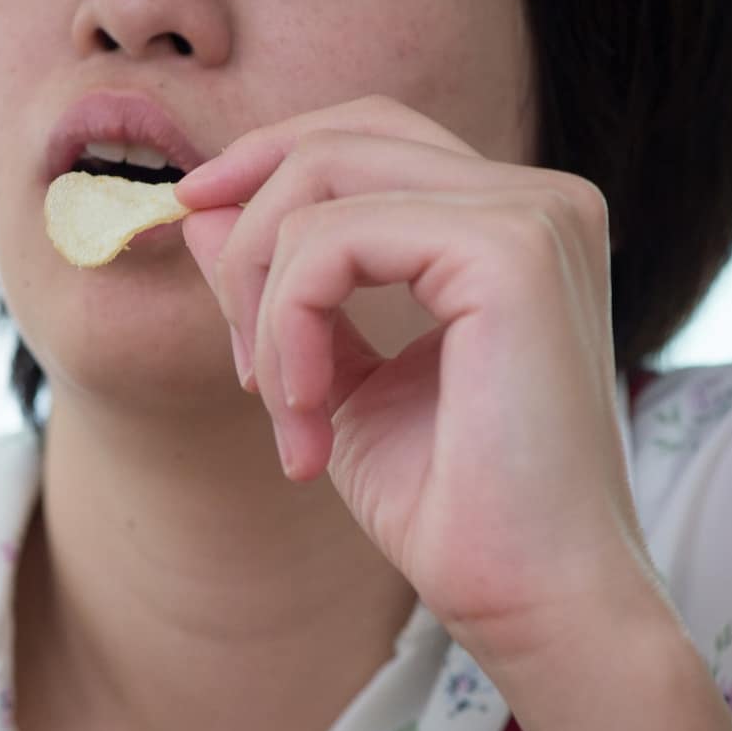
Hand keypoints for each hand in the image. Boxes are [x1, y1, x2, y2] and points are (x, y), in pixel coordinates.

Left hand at [175, 95, 659, 663]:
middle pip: (342, 133)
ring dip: (264, 297)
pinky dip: (288, 321)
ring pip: (322, 180)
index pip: (367, 134)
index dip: (266, 162)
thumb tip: (201, 207)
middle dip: (248, 223)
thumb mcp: (331, 369)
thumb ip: (277, 281)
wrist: (528, 597)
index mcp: (509, 221)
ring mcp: (533, 213)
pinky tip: (306, 408)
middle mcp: (538, 197)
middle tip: (235, 352)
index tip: (193, 220)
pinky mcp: (511, 249)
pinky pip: (332, 239)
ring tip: (283, 404)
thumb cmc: (448, 502)